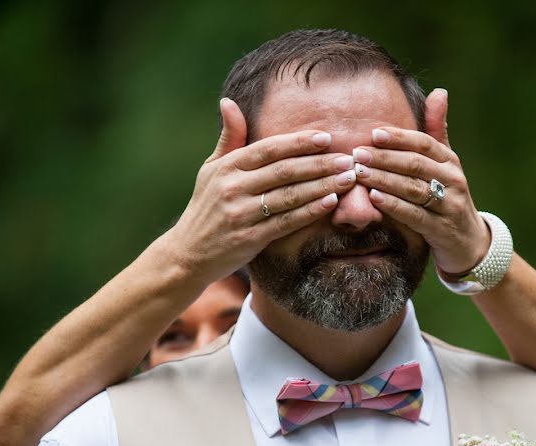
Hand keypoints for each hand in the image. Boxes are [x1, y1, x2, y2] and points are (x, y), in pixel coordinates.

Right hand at [163, 98, 357, 283]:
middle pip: (284, 171)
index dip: (299, 142)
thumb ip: (229, 138)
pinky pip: (286, 222)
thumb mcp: (210, 169)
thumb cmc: (206, 207)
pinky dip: (310, 211)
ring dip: (322, 186)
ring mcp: (241, 214)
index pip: (269, 149)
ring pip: (289, 196)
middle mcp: (232, 188)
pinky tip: (331, 202)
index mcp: (227, 167)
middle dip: (319, 163)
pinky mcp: (249, 239)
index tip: (326, 138)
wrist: (188, 253)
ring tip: (348, 178)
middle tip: (348, 158)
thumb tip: (229, 101)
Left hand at [354, 89, 489, 274]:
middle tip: (356, 153)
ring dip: (384, 179)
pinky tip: (374, 198)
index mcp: (450, 161)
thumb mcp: (445, 165)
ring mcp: (449, 205)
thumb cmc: (448, 197)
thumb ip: (437, 131)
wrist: (468, 242)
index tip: (373, 133)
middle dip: (384, 157)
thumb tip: (439, 92)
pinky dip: (393, 205)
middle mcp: (453, 180)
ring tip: (359, 173)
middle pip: (416, 164)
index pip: (424, 143)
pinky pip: (415, 215)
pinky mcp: (442, 229)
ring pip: (413, 188)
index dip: (398, 138)